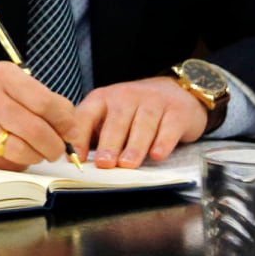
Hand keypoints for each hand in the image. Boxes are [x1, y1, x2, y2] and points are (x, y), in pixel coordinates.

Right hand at [0, 61, 76, 169]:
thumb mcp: (14, 87)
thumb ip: (44, 103)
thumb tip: (72, 130)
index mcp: (2, 75)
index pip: (46, 102)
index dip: (66, 122)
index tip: (70, 131)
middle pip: (36, 128)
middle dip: (55, 145)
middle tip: (57, 149)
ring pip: (22, 149)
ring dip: (38, 156)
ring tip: (37, 152)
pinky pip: (4, 161)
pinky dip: (18, 162)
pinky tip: (15, 153)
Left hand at [68, 77, 208, 167]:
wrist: (175, 91)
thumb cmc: (135, 111)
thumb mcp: (110, 115)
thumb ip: (94, 134)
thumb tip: (77, 160)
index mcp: (104, 97)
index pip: (87, 114)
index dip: (80, 136)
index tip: (77, 157)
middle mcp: (127, 95)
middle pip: (117, 120)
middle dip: (109, 143)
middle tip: (104, 163)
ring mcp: (154, 101)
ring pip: (143, 124)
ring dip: (134, 146)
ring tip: (127, 164)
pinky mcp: (177, 111)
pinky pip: (169, 127)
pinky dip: (163, 142)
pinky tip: (157, 155)